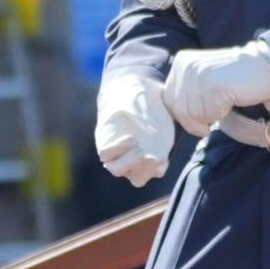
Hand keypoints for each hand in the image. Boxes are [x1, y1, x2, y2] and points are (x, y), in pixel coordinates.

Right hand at [93, 70, 174, 187]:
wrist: (144, 91)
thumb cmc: (131, 93)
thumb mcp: (132, 98)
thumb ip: (139, 113)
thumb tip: (152, 131)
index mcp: (108, 136)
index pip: (105, 154)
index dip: (117, 150)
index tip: (132, 137)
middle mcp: (121, 150)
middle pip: (118, 170)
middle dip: (131, 164)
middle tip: (144, 151)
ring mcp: (138, 154)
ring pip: (136, 177)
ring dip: (145, 171)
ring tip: (157, 158)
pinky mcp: (155, 154)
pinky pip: (154, 172)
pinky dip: (159, 169)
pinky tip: (164, 159)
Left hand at [161, 42, 269, 136]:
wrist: (269, 67)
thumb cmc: (237, 79)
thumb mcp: (203, 81)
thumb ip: (186, 93)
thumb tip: (174, 117)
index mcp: (181, 63)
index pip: (168, 100)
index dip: (183, 115)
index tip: (200, 118)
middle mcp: (186, 66)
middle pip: (178, 109)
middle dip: (195, 120)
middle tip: (215, 115)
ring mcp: (199, 75)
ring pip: (193, 114)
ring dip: (211, 116)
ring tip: (225, 103)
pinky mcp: (213, 86)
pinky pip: (209, 114)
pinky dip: (221, 114)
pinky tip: (232, 101)